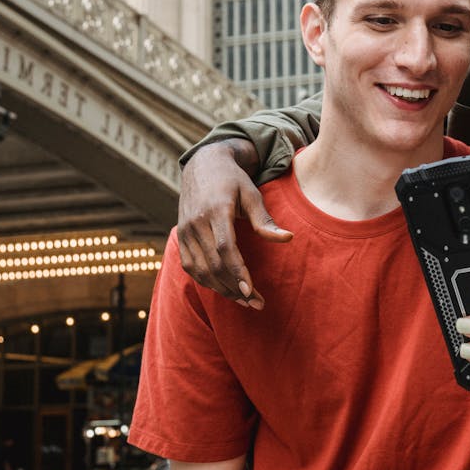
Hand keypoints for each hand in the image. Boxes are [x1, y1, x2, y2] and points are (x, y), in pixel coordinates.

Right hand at [176, 140, 291, 308]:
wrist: (202, 166)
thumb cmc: (233, 181)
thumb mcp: (252, 194)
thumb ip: (265, 220)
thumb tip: (288, 239)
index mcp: (216, 210)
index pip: (224, 248)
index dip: (237, 271)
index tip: (251, 290)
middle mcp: (196, 223)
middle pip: (213, 265)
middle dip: (235, 288)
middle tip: (257, 303)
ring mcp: (185, 232)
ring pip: (201, 270)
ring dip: (223, 290)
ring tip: (246, 301)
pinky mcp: (181, 238)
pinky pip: (192, 268)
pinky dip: (208, 282)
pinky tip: (227, 289)